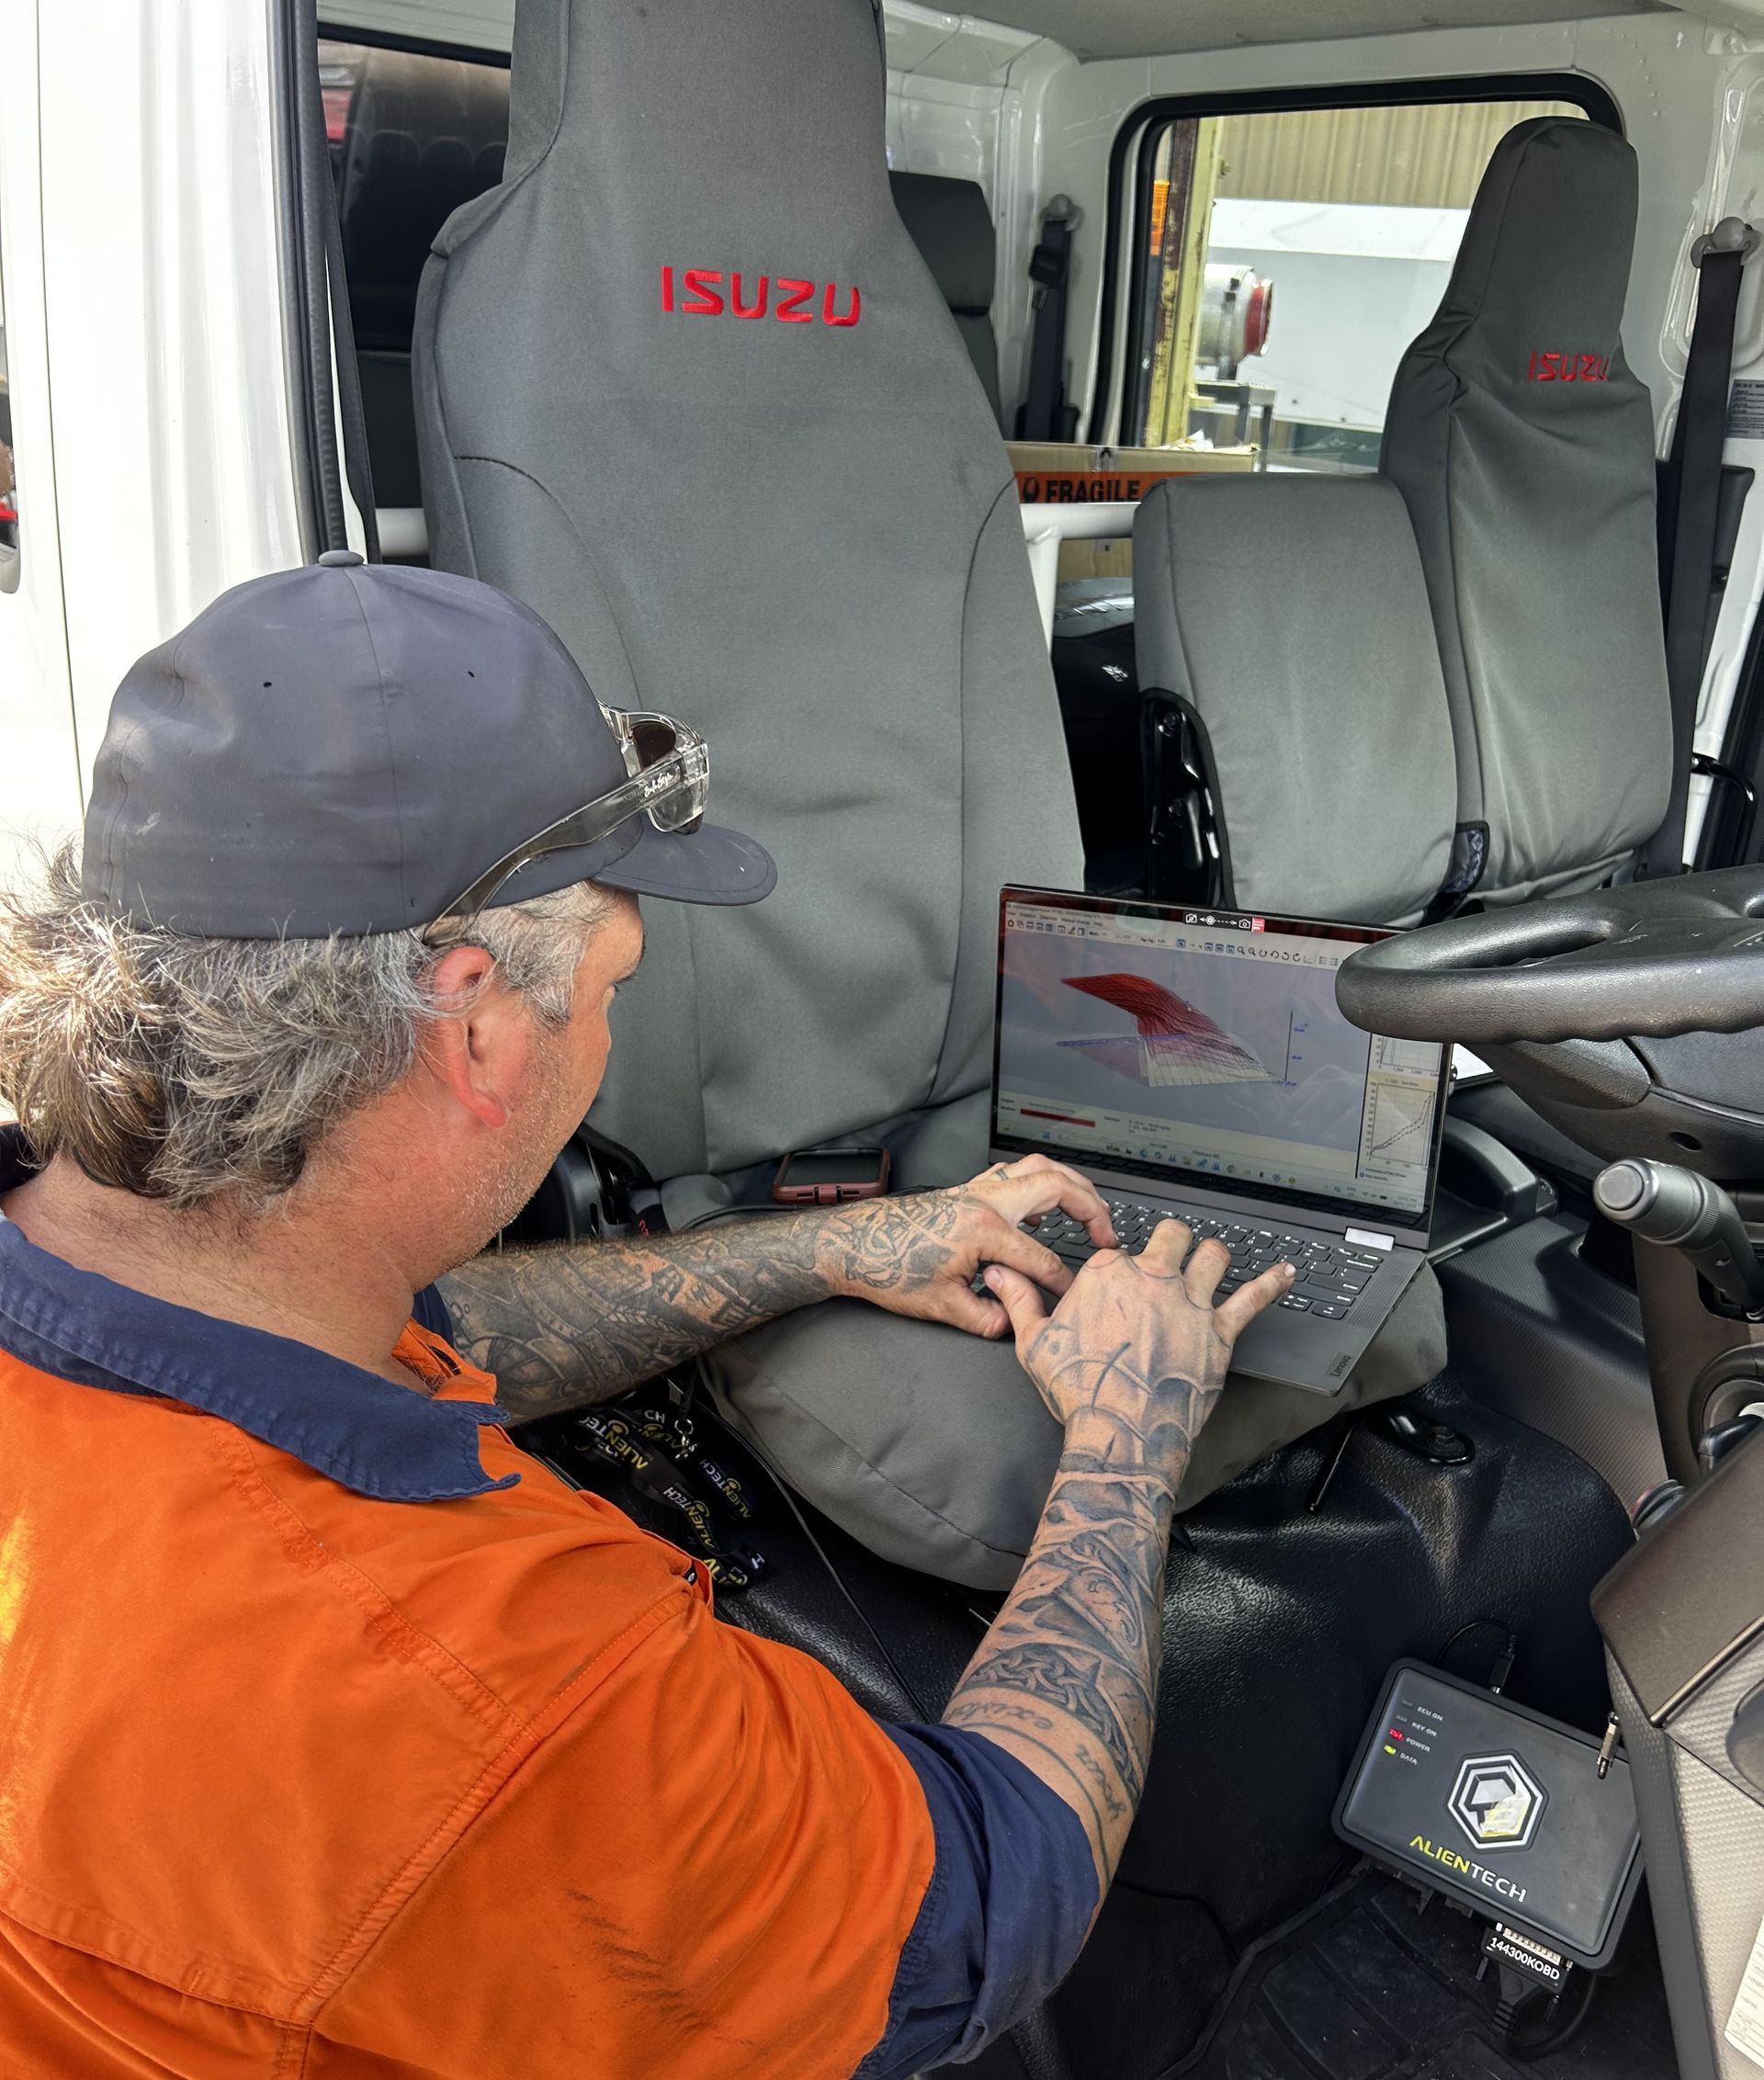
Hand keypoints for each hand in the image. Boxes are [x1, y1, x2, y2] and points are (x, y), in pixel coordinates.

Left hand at [815, 1154, 1118, 1337]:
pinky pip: (1016, 1172)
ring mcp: (976, 1188)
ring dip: (1071, 1184)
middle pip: (1058, 1186)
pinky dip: (1041, 1182)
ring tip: (1091, 1208)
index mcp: (984, 1229)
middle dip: (1092, 1208)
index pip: (1042, 1258)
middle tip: (1109, 1234)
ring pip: (1038, 1167)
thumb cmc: (888, 1269)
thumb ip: (987, 1317)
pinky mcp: (967, 1189)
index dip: (1065, 1283)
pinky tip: (1044, 1208)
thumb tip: (1015, 1322)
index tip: (1076, 1299)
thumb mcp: (942, 1306)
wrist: (851, 1244)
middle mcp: (985, 1199)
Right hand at [982, 1220, 1294, 1480]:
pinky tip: (1285, 1272)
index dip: (1122, 1264)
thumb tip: (999, 1274)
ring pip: (1213, 1254)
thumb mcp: (1032, 1343)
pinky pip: (1253, 1297)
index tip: (1120, 1279)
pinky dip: (1272, 1282)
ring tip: (1213, 1260)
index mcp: (1108, 1272)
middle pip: (1172, 1236)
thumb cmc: (1079, 1391)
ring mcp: (1189, 1302)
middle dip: (1173, 1242)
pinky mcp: (1219, 1331)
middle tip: (1171, 1256)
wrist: (1121, 1432)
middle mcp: (1152, 1277)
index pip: (1120, 1247)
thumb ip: (1020, 1299)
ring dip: (1213, 1256)